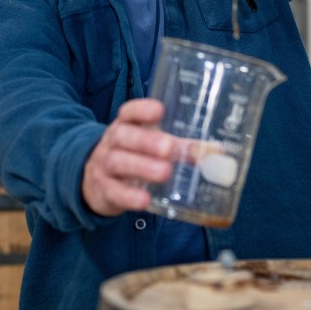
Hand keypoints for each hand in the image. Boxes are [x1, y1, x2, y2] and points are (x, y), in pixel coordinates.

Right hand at [82, 98, 173, 216]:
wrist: (94, 180)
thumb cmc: (133, 155)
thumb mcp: (152, 146)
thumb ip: (182, 147)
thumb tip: (216, 151)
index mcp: (126, 125)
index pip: (128, 111)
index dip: (141, 110)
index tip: (159, 110)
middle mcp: (112, 142)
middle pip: (123, 136)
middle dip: (145, 141)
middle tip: (168, 148)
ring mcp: (105, 166)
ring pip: (118, 162)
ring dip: (141, 167)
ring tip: (164, 172)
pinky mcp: (104, 190)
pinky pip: (114, 192)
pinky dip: (129, 196)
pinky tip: (144, 200)